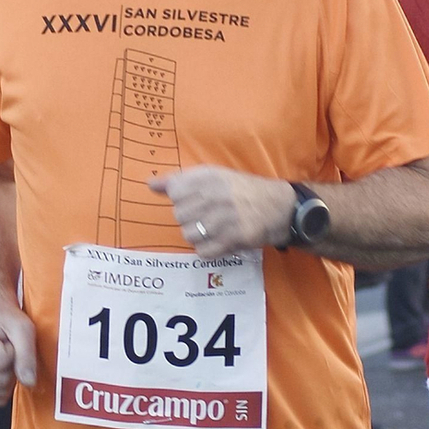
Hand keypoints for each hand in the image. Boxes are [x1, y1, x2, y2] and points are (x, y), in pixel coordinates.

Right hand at [0, 306, 35, 404]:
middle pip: (0, 381)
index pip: (1, 361)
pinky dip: (3, 391)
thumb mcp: (24, 330)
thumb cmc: (10, 324)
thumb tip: (28, 383)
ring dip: (9, 380)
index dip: (14, 353)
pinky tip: (0, 373)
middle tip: (9, 353)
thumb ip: (27, 355)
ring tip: (4, 361)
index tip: (10, 342)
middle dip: (12, 369)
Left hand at [149, 167, 296, 255]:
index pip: (174, 192)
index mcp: (208, 177)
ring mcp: (223, 218)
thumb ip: (180, 180)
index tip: (197, 200)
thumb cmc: (242, 191)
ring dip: (200, 236)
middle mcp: (214, 195)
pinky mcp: (233, 238)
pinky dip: (210, 250)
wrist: (279, 207)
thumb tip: (149, 184)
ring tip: (215, 229)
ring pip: (188, 235)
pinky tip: (221, 241)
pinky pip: (203, 252)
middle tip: (209, 216)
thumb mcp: (213, 176)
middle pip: (179, 216)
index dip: (183, 200)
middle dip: (191, 219)